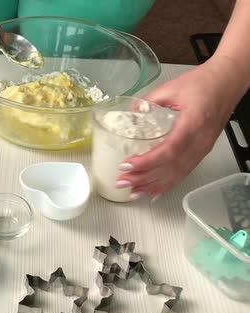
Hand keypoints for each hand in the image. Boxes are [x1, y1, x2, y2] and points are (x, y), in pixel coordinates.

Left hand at [117, 56, 244, 199]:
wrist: (227, 83)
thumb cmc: (203, 83)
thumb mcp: (171, 87)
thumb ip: (148, 101)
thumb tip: (128, 114)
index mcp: (193, 123)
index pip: (169, 149)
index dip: (147, 161)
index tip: (127, 165)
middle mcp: (200, 140)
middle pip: (171, 167)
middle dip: (144, 178)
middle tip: (122, 181)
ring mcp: (203, 148)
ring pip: (177, 174)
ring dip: (153, 185)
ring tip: (132, 192)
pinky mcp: (202, 151)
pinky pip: (185, 172)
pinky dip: (168, 185)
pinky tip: (153, 193)